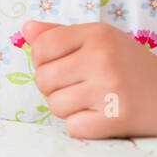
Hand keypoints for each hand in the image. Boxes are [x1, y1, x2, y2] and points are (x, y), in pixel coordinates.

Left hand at [25, 20, 156, 137]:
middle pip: (43, 79)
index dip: (43, 61)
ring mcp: (110, 89)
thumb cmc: (130, 69)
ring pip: (55, 105)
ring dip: (69, 109)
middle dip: (55, 88)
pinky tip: (102, 117)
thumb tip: (26, 30)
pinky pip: (73, 127)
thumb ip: (60, 35)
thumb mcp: (101, 42)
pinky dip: (83, 127)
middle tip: (81, 87)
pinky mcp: (117, 118)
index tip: (63, 66)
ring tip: (93, 102)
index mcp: (97, 34)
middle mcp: (103, 58)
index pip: (41, 47)